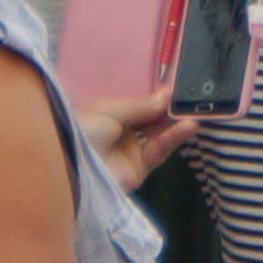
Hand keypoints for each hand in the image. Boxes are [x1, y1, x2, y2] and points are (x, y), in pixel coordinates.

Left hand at [75, 90, 194, 183]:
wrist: (70, 168)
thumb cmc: (81, 131)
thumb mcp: (109, 110)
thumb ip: (140, 106)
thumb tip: (164, 96)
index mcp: (104, 115)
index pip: (134, 106)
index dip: (152, 99)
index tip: (172, 91)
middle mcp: (117, 133)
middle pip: (148, 120)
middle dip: (166, 111)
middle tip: (186, 102)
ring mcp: (127, 153)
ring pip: (157, 136)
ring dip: (174, 125)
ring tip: (192, 114)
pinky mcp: (138, 171)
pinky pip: (158, 152)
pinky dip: (173, 139)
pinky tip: (187, 127)